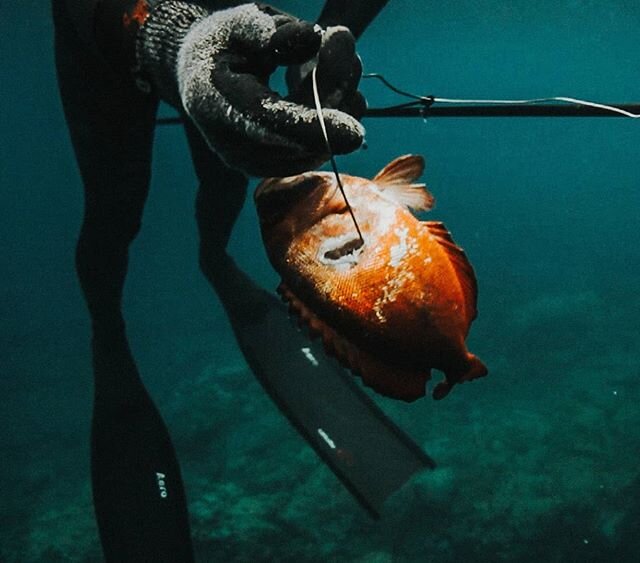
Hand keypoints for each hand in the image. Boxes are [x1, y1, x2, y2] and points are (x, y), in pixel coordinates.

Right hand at [139, 3, 364, 175]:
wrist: (202, 77)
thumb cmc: (219, 46)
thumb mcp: (235, 24)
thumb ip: (270, 30)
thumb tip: (314, 37)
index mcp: (213, 103)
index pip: (268, 122)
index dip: (312, 127)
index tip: (355, 133)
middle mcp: (233, 146)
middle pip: (302, 136)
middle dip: (335, 88)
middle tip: (342, 35)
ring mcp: (255, 163)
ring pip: (317, 146)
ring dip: (340, 96)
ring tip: (331, 48)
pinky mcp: (275, 167)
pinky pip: (319, 149)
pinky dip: (334, 113)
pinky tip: (324, 79)